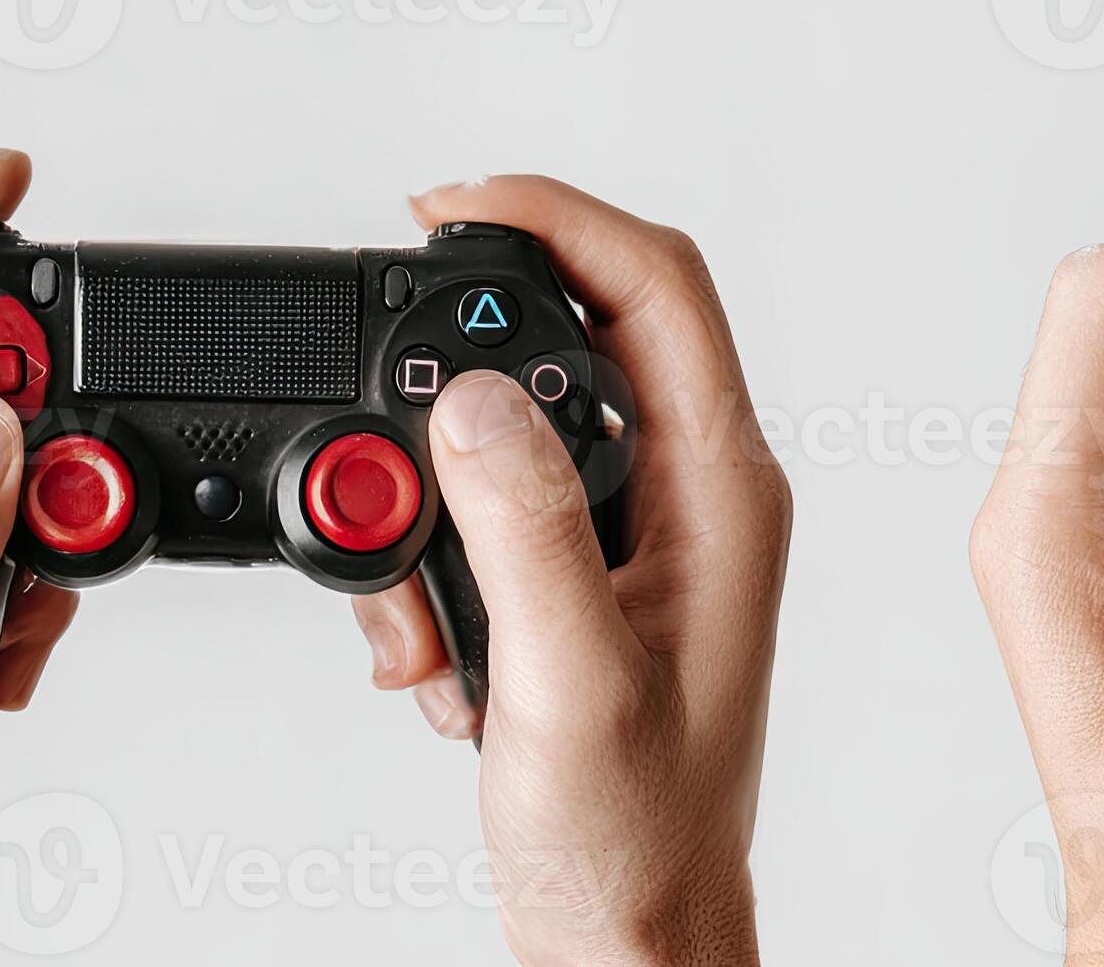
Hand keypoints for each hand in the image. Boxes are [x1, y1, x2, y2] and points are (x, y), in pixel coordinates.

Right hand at [347, 177, 788, 963]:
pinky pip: (498, 512)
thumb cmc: (631, 845)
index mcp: (722, 495)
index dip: (550, 218)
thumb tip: (473, 401)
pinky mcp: (593, 585)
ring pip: (520, 429)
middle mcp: (697, 499)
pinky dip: (435, 564)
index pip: (654, 284)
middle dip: (459, 373)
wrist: (629, 947)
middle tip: (381, 405)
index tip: (444, 210)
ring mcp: (648, 541)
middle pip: (580, 334)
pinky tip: (431, 653)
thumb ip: (520, 529)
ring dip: (436, 496)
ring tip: (417, 604)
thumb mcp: (563, 680)